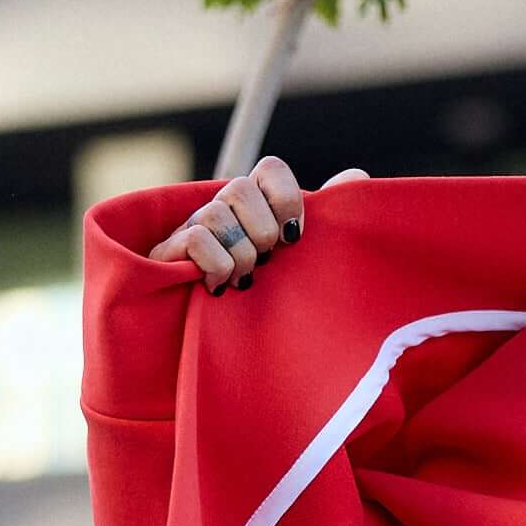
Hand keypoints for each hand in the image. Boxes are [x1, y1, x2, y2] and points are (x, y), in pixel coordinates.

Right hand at [150, 159, 367, 293]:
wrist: (228, 355)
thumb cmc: (272, 303)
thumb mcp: (305, 261)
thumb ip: (328, 219)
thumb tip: (356, 176)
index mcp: (256, 206)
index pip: (270, 170)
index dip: (286, 198)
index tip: (295, 237)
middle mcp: (222, 210)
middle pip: (238, 187)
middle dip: (261, 232)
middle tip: (266, 263)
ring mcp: (192, 229)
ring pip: (215, 214)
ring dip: (240, 254)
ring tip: (244, 281)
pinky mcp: (168, 255)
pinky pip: (197, 240)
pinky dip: (217, 266)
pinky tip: (220, 288)